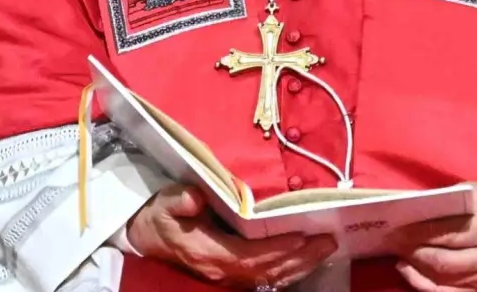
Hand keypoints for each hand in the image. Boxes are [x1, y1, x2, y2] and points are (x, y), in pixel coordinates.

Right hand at [125, 185, 336, 288]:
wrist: (147, 240)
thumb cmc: (161, 218)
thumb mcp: (163, 204)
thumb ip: (178, 200)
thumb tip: (194, 196)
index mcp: (210, 254)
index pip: (250, 257)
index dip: (277, 250)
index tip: (302, 237)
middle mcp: (224, 272)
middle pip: (269, 272)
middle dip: (301, 259)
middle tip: (329, 242)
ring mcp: (229, 279)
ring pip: (271, 279)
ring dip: (300, 266)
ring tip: (325, 249)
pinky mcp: (234, 277)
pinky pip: (267, 280)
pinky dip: (289, 271)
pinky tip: (306, 260)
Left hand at [391, 182, 476, 291]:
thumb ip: (446, 202)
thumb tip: (409, 211)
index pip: (446, 232)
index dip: (417, 233)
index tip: (394, 229)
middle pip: (444, 260)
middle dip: (414, 252)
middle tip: (393, 243)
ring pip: (447, 279)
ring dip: (418, 269)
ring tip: (400, 257)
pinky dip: (430, 285)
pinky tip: (414, 272)